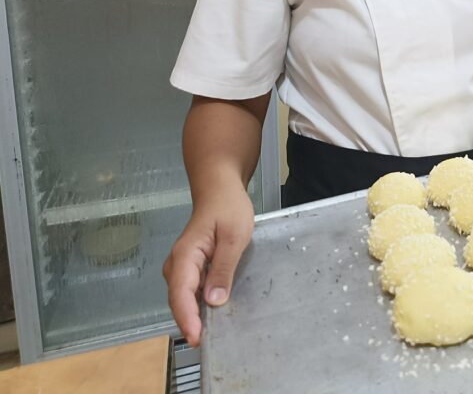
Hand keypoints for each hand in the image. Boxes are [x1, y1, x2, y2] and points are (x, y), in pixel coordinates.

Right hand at [163, 184, 253, 346]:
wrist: (220, 189)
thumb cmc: (228, 208)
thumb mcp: (233, 237)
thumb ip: (223, 268)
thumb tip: (213, 301)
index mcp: (185, 255)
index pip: (181, 294)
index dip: (187, 318)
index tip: (197, 338)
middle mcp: (178, 264)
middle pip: (179, 300)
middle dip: (190, 322)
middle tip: (207, 344)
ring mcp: (182, 267)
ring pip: (184, 298)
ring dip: (194, 315)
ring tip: (211, 335)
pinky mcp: (191, 268)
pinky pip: (191, 291)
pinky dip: (199, 304)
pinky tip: (213, 313)